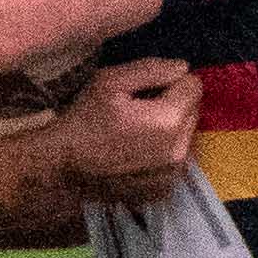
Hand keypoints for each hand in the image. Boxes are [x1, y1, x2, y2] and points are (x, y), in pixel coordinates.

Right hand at [44, 59, 199, 201]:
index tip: (146, 89)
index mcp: (170, 120)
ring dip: (169, 128)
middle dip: (172, 104)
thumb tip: (183, 68)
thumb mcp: (110, 81)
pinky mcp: (164, 189)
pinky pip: (175, 159)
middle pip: (193, 111)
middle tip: (138, 109)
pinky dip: (162, 152)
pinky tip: (136, 152)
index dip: (171, 80)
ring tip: (136, 131)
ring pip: (186, 136)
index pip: (194, 85)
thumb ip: (152, 70)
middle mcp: (180, 150)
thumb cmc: (83, 120)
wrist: (63, 167)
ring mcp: (173, 174)